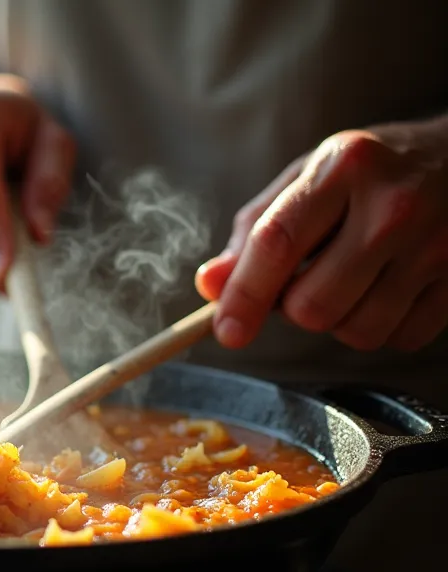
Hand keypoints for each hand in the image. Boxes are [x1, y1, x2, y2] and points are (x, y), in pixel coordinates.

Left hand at [197, 124, 447, 351]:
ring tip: (349, 280)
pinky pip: (400, 338)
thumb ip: (256, 229)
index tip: (226, 330)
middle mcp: (392, 207)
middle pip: (314, 304)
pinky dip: (381, 327)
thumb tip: (212, 285)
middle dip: (294, 308)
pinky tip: (384, 289)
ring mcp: (435, 246)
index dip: (244, 295)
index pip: (277, 243)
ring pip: (357, 330)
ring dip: (338, 320)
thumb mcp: (309, 177)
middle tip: (305, 280)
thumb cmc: (373, 170)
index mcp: (342, 169)